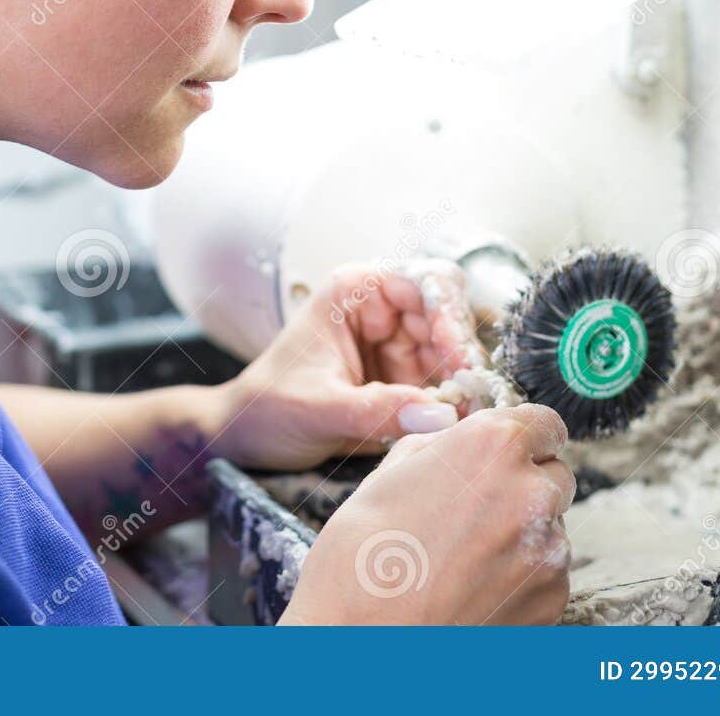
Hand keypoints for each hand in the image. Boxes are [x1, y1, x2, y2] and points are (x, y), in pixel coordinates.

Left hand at [212, 259, 482, 471]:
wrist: (247, 438)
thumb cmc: (267, 408)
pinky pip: (444, 383)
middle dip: (463, 355)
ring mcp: (397, 345)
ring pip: (453, 352)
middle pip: (448, 316)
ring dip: (464, 383)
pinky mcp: (405, 379)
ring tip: (467, 416)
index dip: (449, 316)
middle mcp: (382, 310)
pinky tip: (457, 423)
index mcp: (355, 291)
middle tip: (473, 398)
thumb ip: (375, 411)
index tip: (458, 361)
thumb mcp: (317, 409)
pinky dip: (456, 401)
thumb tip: (438, 415)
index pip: (423, 281)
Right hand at [279, 404, 575, 624]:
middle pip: (554, 475)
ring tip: (466, 558)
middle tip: (477, 508)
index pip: (545, 423)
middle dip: (525, 484)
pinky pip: (547, 574)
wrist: (360, 643)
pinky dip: (522, 577)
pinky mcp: (551, 600)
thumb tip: (452, 439)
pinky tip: (476, 588)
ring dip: (523, 533)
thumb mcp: (387, 476)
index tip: (513, 449)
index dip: (527, 436)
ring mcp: (548, 552)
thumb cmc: (361, 557)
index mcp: (492, 446)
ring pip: (551, 528)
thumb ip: (437, 447)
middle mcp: (531, 493)